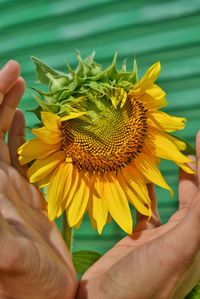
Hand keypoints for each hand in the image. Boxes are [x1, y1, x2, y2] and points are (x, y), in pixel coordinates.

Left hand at [0, 61, 76, 298]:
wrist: (43, 294)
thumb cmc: (25, 281)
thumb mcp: (7, 254)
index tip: (7, 72)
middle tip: (14, 69)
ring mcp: (7, 184)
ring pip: (1, 136)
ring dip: (6, 108)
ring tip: (19, 84)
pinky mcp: (24, 191)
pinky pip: (17, 154)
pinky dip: (19, 133)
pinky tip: (24, 119)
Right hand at [77, 132, 199, 298]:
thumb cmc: (143, 284)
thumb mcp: (177, 249)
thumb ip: (195, 219)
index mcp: (195, 240)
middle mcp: (182, 238)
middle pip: (195, 198)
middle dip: (195, 173)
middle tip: (187, 151)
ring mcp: (160, 238)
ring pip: (173, 203)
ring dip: (174, 181)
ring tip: (172, 160)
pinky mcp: (139, 238)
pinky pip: (147, 209)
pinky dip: (147, 194)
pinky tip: (144, 181)